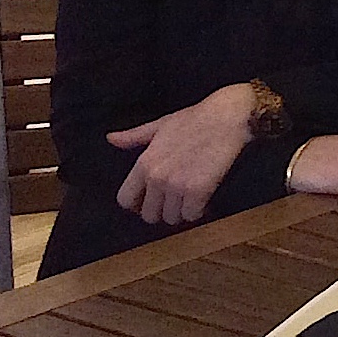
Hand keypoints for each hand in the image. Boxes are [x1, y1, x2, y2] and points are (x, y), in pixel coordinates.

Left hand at [108, 83, 254, 226]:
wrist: (226, 118)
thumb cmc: (195, 119)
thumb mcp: (159, 125)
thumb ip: (133, 137)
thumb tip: (111, 138)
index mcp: (144, 163)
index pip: (126, 200)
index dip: (138, 204)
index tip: (150, 200)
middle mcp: (156, 178)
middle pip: (149, 215)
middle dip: (162, 211)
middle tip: (175, 200)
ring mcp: (177, 186)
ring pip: (172, 218)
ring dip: (182, 212)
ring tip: (191, 198)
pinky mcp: (198, 191)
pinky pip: (192, 215)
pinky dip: (199, 210)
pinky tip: (203, 198)